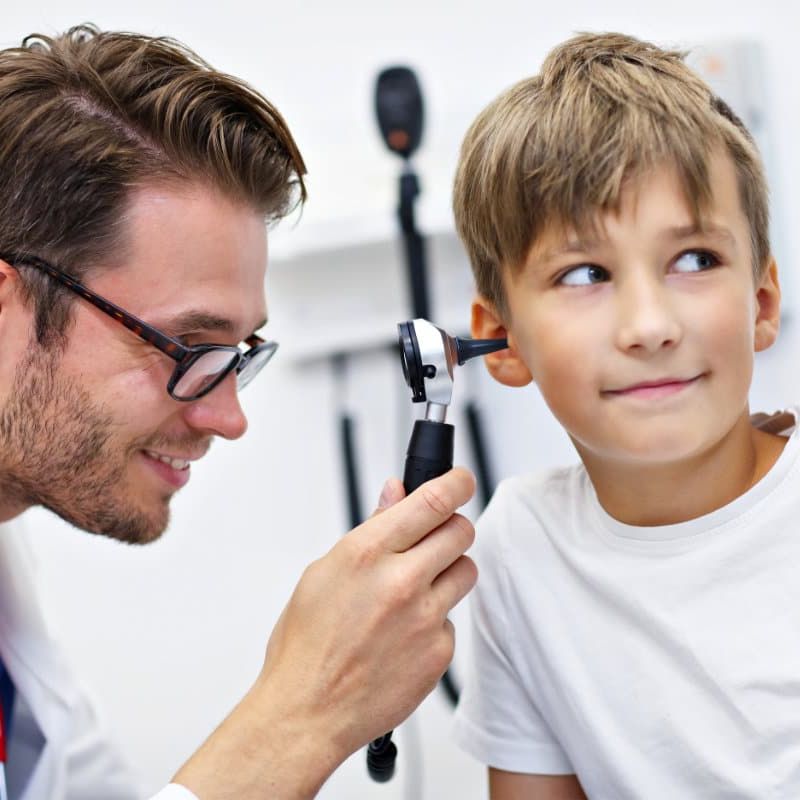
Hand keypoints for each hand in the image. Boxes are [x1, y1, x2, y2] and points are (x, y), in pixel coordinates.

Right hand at [261, 466, 476, 759]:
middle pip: (461, 530)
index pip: (433, 500)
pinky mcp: (439, 652)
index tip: (461, 480)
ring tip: (415, 589)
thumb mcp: (325, 571)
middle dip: (452, 526)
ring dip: (449, 570)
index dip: (456, 483)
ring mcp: (425, 619)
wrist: (307, 712)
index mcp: (367, 553)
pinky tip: (404, 633)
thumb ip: (372, 528)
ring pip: (466, 571)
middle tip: (436, 536)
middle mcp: (401, 582)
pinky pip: (453, 618)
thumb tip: (396, 493)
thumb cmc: (306, 644)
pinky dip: (435, 619)